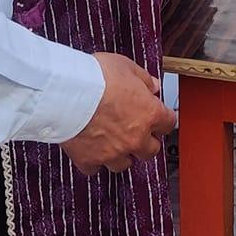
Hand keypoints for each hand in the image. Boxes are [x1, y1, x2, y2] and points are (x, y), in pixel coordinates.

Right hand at [61, 54, 176, 176]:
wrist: (67, 92)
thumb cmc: (96, 77)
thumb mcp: (126, 66)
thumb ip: (143, 78)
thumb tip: (153, 86)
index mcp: (149, 114)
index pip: (169, 124)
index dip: (163, 119)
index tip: (158, 117)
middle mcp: (135, 138)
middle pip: (151, 150)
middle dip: (146, 142)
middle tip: (137, 131)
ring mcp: (113, 152)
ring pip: (125, 164)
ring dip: (122, 155)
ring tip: (113, 142)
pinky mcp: (90, 160)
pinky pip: (95, 169)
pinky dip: (94, 161)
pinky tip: (90, 150)